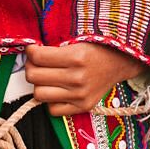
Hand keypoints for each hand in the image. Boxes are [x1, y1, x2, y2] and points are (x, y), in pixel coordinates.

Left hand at [24, 42, 145, 116]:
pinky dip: (50, 100)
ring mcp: (80, 95)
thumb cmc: (96, 48)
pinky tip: (56, 89)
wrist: (119, 63)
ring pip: (39, 94)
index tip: (33, 49)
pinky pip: (52, 110)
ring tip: (44, 77)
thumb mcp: (77, 38)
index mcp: (76, 57)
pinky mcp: (83, 107)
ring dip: (38, 84)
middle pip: (34, 77)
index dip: (30, 51)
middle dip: (31, 67)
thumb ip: (54, 45)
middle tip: (36, 62)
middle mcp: (77, 78)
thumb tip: (30, 51)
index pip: (38, 57)